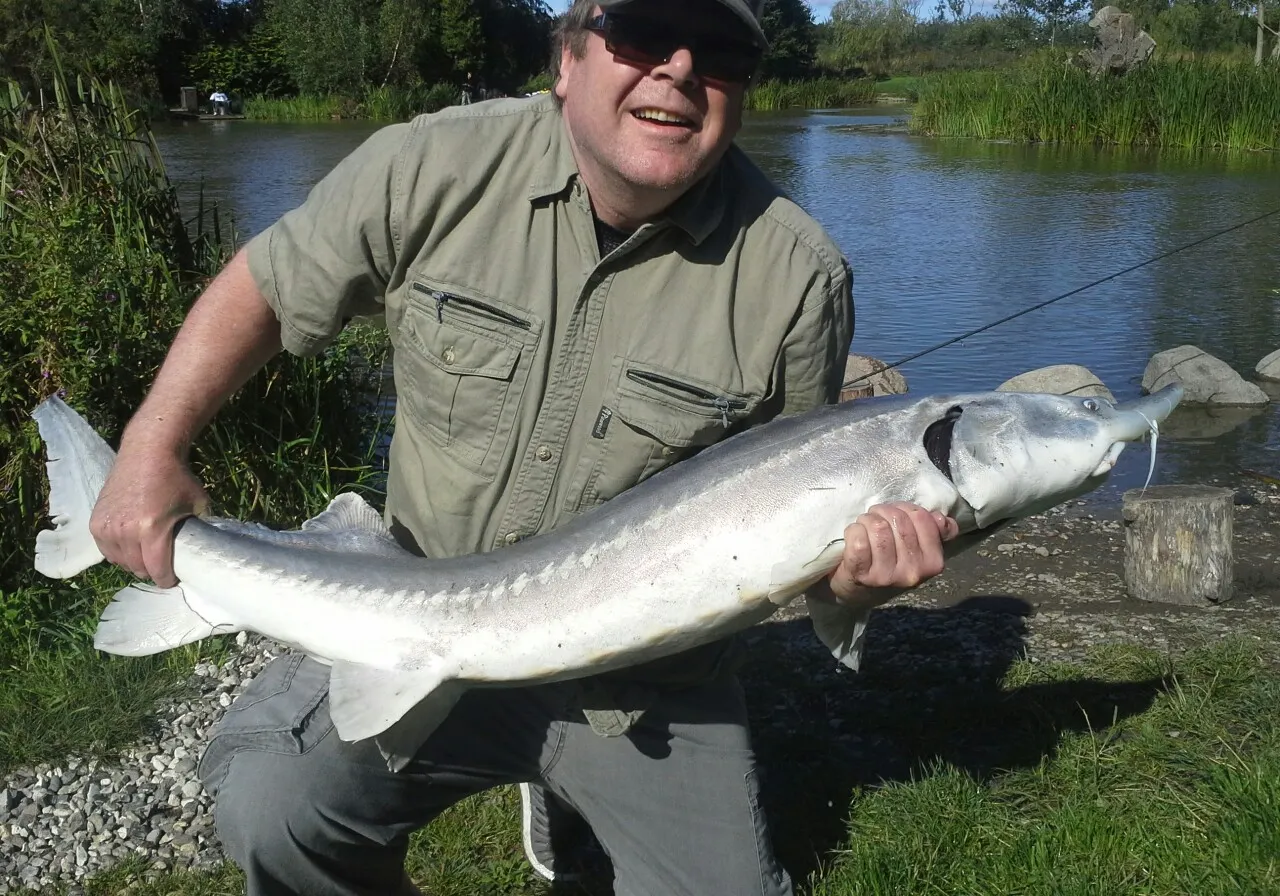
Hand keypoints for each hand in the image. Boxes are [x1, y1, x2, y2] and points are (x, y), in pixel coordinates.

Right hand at [89, 446, 208, 587]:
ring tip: (146, 558)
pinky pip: (106, 549)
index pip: (156, 569)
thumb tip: (206, 548)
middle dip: (151, 571)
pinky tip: (129, 548)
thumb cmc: (177, 478)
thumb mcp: (199, 504)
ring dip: (133, 563)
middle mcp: (125, 531)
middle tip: (161, 568)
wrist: (148, 452)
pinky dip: (117, 553)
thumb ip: (200, 528)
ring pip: (120, 561)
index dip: (166, 579)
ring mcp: (108, 527)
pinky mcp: (96, 521)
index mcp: (151, 529)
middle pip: (137, 568)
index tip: (172, 580)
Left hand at [822, 502, 958, 606]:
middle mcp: (913, 571)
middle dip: (882, 512)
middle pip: (897, 519)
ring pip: (878, 527)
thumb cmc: (889, 562)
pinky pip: (859, 540)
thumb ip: (933, 531)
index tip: (895, 514)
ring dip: (867, 520)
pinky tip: (854, 537)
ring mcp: (887, 576)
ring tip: (864, 526)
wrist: (858, 591)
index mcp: (932, 562)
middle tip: (875, 518)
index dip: (904, 508)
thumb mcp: (916, 549)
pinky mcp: (861, 575)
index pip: (921, 517)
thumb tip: (943, 520)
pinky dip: (853, 531)